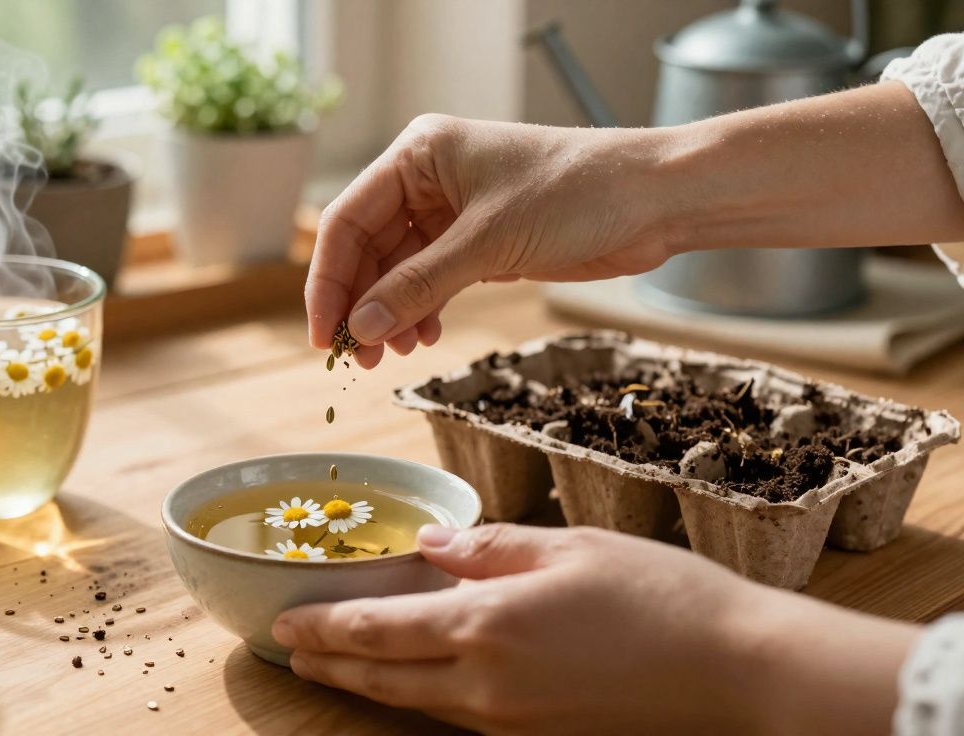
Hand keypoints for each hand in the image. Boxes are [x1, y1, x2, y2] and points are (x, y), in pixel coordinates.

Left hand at [273, 524, 918, 734]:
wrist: (738, 673)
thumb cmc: (661, 598)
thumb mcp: (567, 548)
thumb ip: (487, 548)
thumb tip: (431, 546)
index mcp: (485, 626)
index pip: (376, 630)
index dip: (324, 627)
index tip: (285, 623)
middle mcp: (485, 685)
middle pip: (383, 680)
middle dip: (330, 665)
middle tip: (292, 654)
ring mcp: (512, 722)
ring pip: (418, 704)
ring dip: (371, 685)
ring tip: (340, 669)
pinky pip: (462, 718)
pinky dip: (424, 697)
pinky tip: (420, 681)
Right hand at [304, 114, 674, 366]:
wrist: (655, 200)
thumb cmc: (577, 193)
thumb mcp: (488, 242)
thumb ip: (419, 285)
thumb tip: (361, 328)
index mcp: (418, 154)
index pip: (347, 220)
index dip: (329, 280)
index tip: (324, 334)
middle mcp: (428, 179)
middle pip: (368, 248)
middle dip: (361, 304)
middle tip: (355, 359)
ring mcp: (454, 211)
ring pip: (398, 270)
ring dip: (390, 314)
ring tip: (392, 355)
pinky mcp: (481, 242)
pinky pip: (431, 281)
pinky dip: (422, 311)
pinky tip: (423, 337)